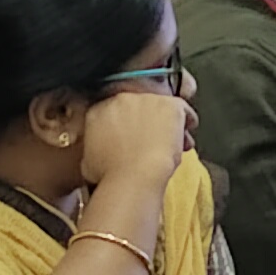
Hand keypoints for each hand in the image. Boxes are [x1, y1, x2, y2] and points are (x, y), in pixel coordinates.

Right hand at [80, 87, 198, 190]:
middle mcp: (121, 98)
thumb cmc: (112, 174)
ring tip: (171, 142)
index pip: (115, 109)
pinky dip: (186, 121)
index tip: (133, 134)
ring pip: (161, 105)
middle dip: (146, 120)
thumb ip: (95, 146)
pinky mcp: (170, 104)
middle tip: (153, 139)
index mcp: (99, 109)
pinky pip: (182, 108)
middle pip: (139, 105)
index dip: (126, 123)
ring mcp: (147, 98)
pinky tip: (185, 138)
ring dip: (166, 121)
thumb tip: (99, 150)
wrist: (133, 176)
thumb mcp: (89, 160)